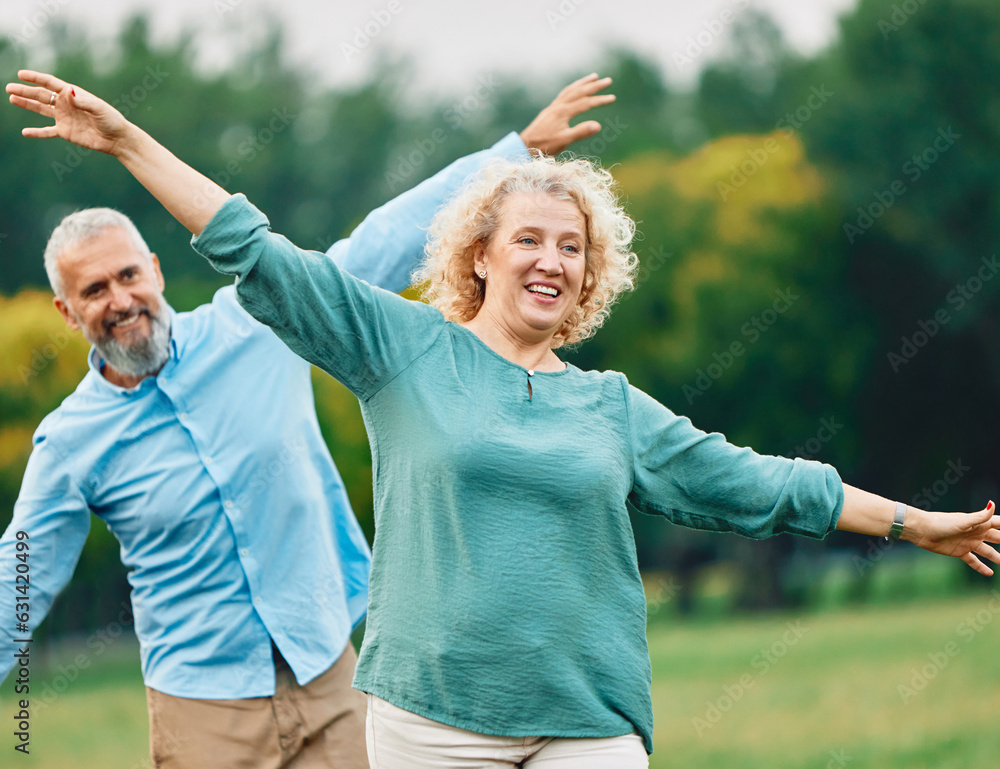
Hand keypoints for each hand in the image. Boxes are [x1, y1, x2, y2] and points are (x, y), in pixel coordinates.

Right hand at [6, 69, 131, 155]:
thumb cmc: (111, 120)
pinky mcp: (66, 132)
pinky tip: (25, 132)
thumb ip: (82, 101)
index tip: (20, 74)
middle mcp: (66, 104)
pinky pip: (48, 132)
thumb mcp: (99, 109)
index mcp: (72, 94)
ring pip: (41, 109)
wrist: (117, 139)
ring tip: (11, 99)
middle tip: (8, 88)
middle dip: (25, 91)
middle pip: (41, 95)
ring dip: (27, 104)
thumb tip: (68, 92)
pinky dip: (37, 132)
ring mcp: (64, 118)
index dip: (35, 78)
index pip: (50, 83)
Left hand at [519, 73, 615, 155]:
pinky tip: (575, 90)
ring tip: (594, 77)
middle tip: (608, 80)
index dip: (600, 100)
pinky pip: (564, 94)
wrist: (525, 145)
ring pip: (570, 90)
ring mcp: (553, 107)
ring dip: (583, 83)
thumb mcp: (564, 140)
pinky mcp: (550, 110)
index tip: (612, 98)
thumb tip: (598, 125)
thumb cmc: (545, 145)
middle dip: (594, 86)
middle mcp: (558, 105)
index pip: (585, 102)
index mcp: (563, 112)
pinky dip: (572, 89)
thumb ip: (581, 132)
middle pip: (579, 91)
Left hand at [905, 501, 999, 575]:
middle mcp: (976, 532)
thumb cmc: (941, 522)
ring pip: (988, 551)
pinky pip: (973, 561)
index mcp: (980, 523)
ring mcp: (968, 542)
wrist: (922, 531)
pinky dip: (981, 567)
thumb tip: (993, 504)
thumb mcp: (963, 520)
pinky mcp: (959, 551)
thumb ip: (980, 516)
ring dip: (998, 558)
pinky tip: (989, 573)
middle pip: (998, 538)